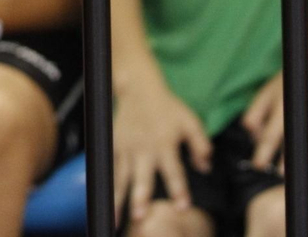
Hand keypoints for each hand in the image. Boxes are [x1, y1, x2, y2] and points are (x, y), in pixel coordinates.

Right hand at [113, 76, 211, 223]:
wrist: (139, 89)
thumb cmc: (168, 107)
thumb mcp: (191, 122)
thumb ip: (200, 145)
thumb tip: (205, 167)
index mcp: (165, 144)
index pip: (174, 172)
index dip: (179, 190)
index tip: (181, 207)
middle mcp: (144, 148)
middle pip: (142, 176)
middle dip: (140, 197)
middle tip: (139, 216)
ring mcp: (126, 147)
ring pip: (121, 176)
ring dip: (118, 197)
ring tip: (112, 217)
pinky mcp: (113, 145)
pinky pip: (109, 167)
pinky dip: (106, 183)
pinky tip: (102, 200)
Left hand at [243, 66, 307, 178]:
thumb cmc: (287, 85)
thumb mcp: (265, 93)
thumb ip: (254, 114)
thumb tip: (252, 136)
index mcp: (283, 111)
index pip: (271, 133)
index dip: (264, 150)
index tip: (258, 165)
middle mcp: (304, 116)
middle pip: (297, 141)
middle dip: (291, 158)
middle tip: (285, 175)